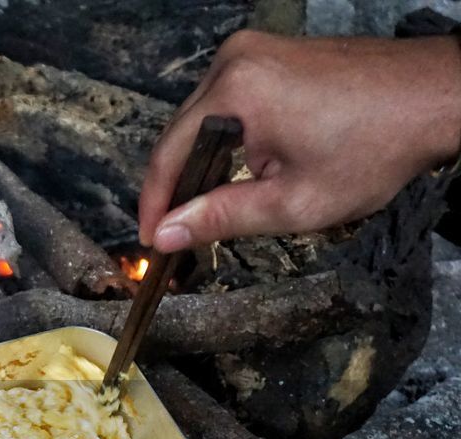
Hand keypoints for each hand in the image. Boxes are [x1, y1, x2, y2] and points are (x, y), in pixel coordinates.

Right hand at [139, 30, 460, 252]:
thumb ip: (221, 218)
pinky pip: (227, 102)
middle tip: (179, 233)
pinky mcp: (271, 53)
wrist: (438, 96)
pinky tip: (240, 172)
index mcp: (234, 91)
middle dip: (179, 185)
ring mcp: (253, 51)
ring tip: (212, 207)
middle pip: (181, 134)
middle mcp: (234, 60)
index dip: (156, 204)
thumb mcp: (293, 202)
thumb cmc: (377, 147)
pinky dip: (226, 139)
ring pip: (202, 120)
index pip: (168, 154)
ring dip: (203, 163)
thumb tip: (167, 235)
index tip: (153, 239)